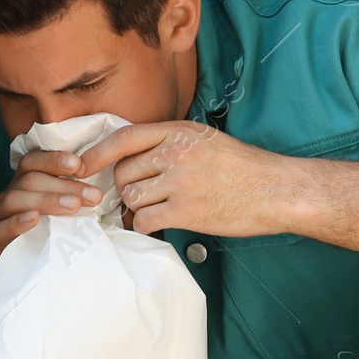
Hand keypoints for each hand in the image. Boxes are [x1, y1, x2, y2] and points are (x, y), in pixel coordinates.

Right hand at [0, 149, 102, 274]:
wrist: (12, 282)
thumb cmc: (39, 246)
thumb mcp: (54, 221)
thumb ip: (68, 204)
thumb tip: (99, 194)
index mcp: (20, 189)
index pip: (32, 162)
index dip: (54, 159)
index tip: (80, 165)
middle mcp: (5, 199)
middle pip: (30, 179)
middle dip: (64, 184)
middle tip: (93, 195)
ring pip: (16, 199)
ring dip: (48, 200)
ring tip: (74, 206)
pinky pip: (0, 229)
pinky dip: (18, 222)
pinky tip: (34, 219)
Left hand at [78, 121, 291, 237]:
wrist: (277, 190)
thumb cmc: (245, 168)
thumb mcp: (207, 140)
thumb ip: (172, 143)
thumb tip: (138, 158)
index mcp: (179, 131)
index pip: (124, 137)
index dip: (97, 152)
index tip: (82, 165)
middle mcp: (175, 152)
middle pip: (123, 171)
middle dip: (124, 188)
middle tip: (138, 198)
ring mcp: (179, 182)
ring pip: (130, 197)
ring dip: (135, 209)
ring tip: (153, 211)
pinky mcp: (185, 211)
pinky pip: (144, 221)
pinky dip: (144, 227)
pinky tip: (157, 226)